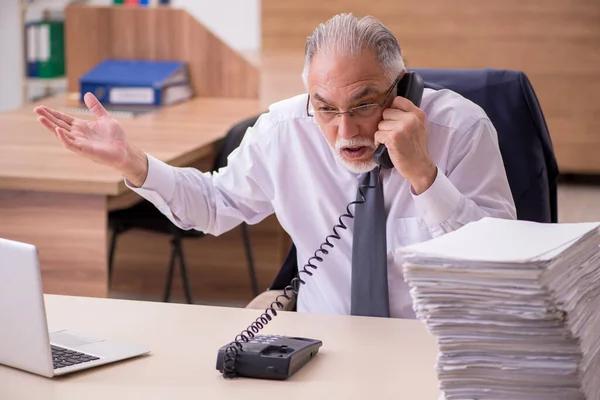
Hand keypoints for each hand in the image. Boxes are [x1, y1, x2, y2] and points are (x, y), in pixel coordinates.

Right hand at [33, 92, 147, 186]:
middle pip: (59, 124)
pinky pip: (72, 144)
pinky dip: (64, 138)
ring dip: (51, 127)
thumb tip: (87, 94)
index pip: (63, 118)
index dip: (53, 113)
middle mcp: (78, 134)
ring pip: (62, 134)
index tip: (41, 107)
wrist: (124, 151)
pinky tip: (59, 130)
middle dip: (48, 117)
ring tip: (40, 118)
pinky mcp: (85, 150)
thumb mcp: (106, 118)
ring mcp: (80, 142)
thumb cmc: (116, 137)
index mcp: (81, 126)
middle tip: (36, 110)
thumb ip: (96, 107)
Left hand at [374, 96, 436, 194]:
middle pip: (386, 112)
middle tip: (393, 134)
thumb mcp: (418, 127)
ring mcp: (402, 128)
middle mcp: (411, 118)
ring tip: (391, 142)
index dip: (392, 110)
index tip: (393, 120)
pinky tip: (387, 147)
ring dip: (382, 134)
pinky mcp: (393, 138)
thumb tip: (390, 106)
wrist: (419, 166)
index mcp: (418, 114)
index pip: (398, 100)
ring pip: (380, 124)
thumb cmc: (415, 148)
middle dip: (386, 124)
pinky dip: (379, 142)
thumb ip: (407, 115)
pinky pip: (377, 134)